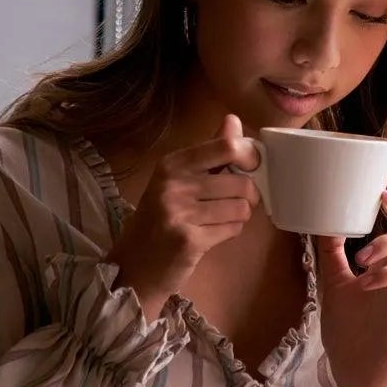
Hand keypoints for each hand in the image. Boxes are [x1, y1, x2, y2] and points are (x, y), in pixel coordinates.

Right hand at [110, 115, 258, 319]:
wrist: (134, 265)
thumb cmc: (159, 218)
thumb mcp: (177, 179)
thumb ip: (209, 151)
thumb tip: (234, 120)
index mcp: (172, 163)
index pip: (226, 147)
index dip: (250, 156)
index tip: (251, 167)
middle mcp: (173, 184)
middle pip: (241, 182)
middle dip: (248, 195)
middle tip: (235, 201)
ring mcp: (179, 213)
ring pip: (241, 207)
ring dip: (239, 215)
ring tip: (221, 219)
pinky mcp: (189, 241)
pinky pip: (233, 229)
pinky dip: (231, 231)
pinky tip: (213, 233)